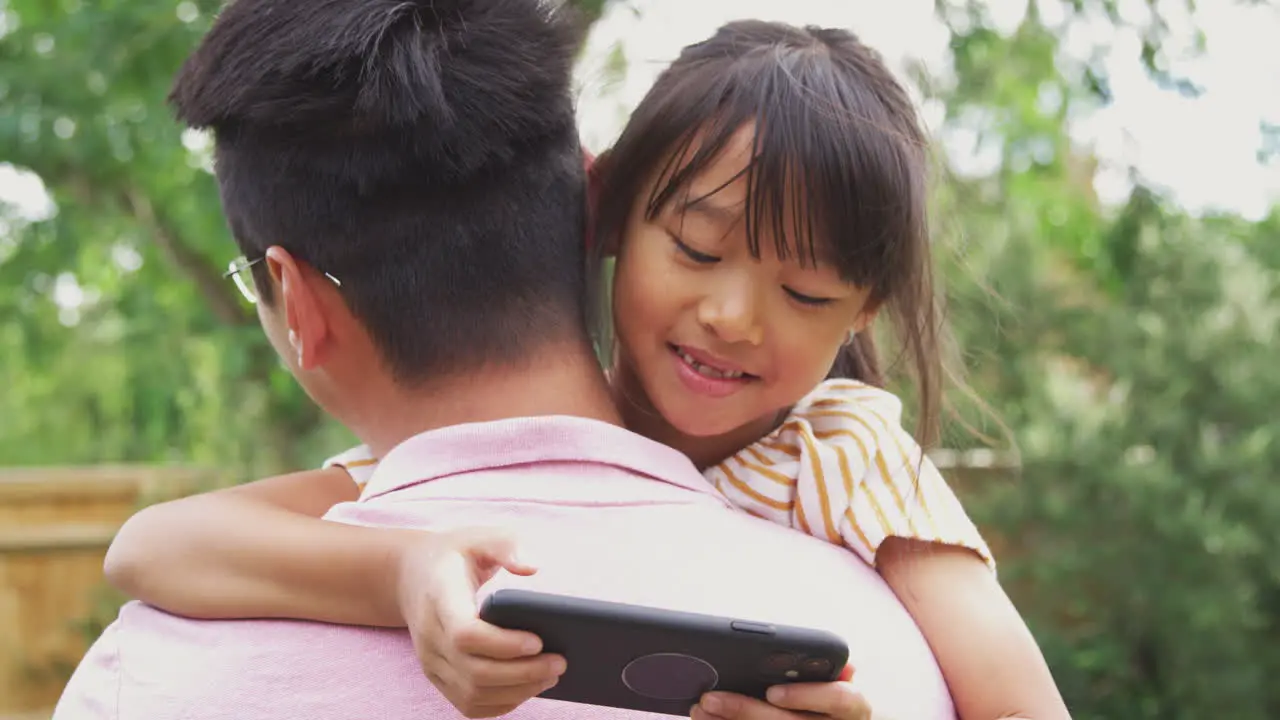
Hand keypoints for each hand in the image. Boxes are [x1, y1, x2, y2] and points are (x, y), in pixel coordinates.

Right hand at [394, 528, 566, 716]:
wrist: (412, 574)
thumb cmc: (455, 555)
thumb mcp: (479, 536)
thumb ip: (507, 545)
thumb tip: (532, 567)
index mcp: (439, 597)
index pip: (465, 634)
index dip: (503, 644)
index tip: (539, 641)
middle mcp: (429, 634)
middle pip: (474, 671)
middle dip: (523, 673)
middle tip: (560, 662)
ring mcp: (430, 660)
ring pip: (472, 694)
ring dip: (517, 692)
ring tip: (551, 676)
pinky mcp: (437, 676)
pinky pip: (468, 704)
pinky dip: (501, 704)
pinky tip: (528, 689)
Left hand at [691, 666, 872, 719]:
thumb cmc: (832, 699)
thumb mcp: (840, 682)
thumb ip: (833, 669)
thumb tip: (847, 665)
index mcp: (853, 707)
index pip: (838, 699)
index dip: (805, 695)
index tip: (773, 691)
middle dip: (745, 710)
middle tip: (711, 697)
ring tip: (701, 708)